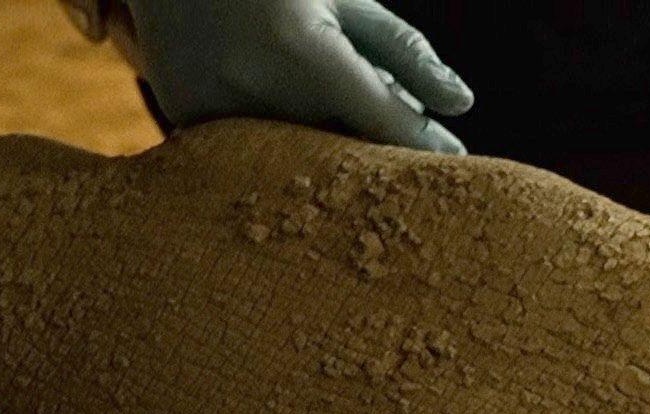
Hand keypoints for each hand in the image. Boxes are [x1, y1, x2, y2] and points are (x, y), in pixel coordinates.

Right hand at [121, 0, 472, 153]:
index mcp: (307, 55)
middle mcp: (259, 89)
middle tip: (395, 144)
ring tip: (329, 115)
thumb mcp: (345, 1)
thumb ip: (405, 53)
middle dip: (380, 152)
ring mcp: (216, 109)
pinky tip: (281, 110)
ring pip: (301, 162)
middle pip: (349, 154)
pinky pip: (250, 153)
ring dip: (330, 152)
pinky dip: (278, 146)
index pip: (390, 126)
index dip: (428, 146)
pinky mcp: (187, 119)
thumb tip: (462, 105)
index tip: (453, 157)